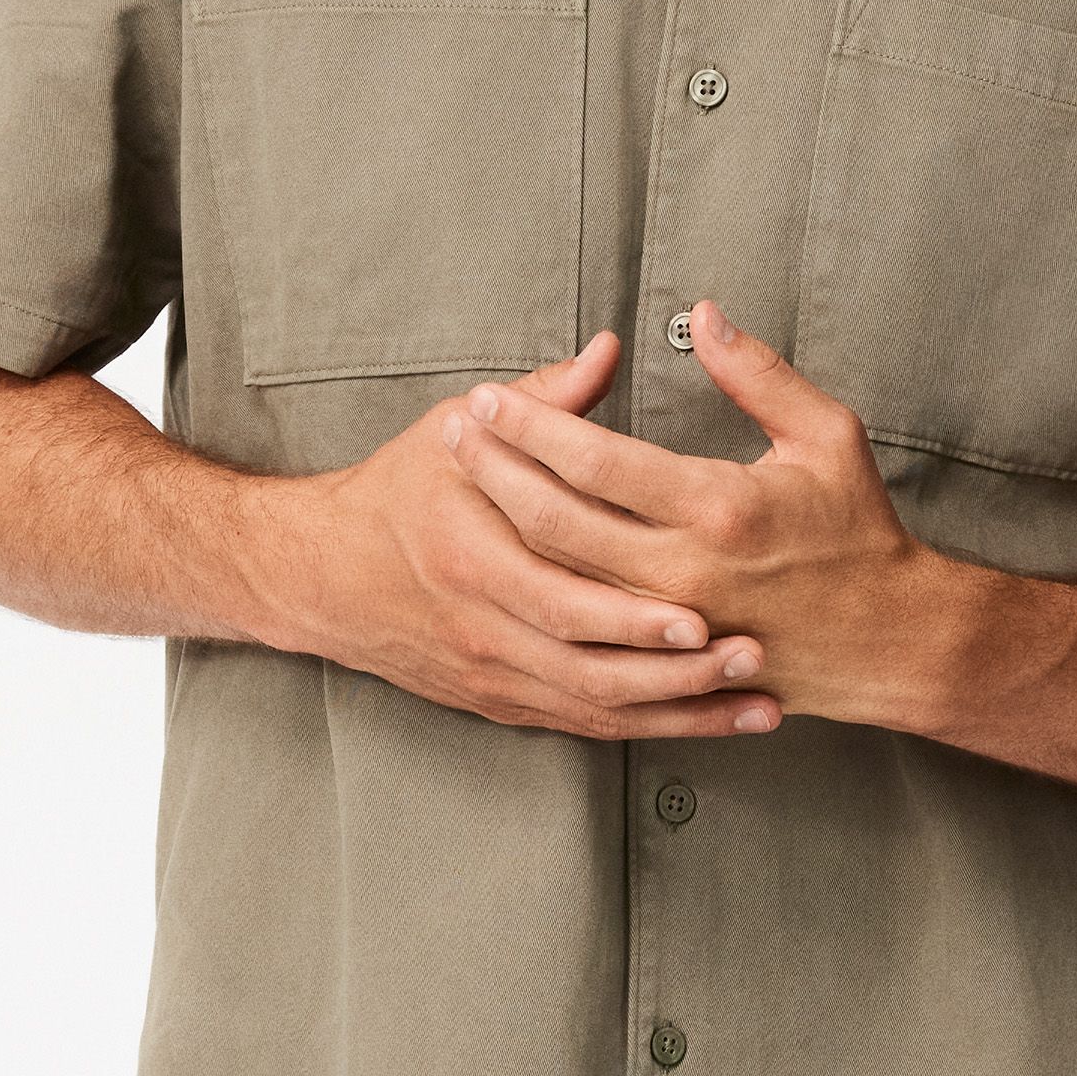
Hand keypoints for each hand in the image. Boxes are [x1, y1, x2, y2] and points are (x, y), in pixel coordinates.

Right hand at [260, 334, 784, 739]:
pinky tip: (707, 721)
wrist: (320, 576)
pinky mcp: (500, 701)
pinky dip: (648, 726)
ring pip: (596, 709)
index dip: (633, 616)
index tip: (702, 612)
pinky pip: (583, 725)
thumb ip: (541, 399)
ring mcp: (491, 674)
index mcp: (469, 558)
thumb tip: (607, 349)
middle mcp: (481, 629)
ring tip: (757, 704)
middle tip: (753, 658)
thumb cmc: (395, 494)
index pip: (562, 600)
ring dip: (680, 710)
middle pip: (592, 669)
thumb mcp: (453, 433)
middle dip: (678, 671)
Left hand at [442, 305, 927, 725]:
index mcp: (720, 507)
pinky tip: (503, 558)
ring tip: (465, 484)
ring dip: (500, 529)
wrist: (890, 641)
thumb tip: (702, 313)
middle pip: (554, 522)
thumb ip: (757, 373)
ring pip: (555, 580)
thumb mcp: (826, 435)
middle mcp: (683, 573)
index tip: (489, 397)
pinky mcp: (665, 664)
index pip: (596, 462)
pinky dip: (534, 592)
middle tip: (452, 432)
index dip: (533, 426)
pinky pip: (578, 628)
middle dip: (494, 472)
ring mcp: (668, 628)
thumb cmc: (859, 533)